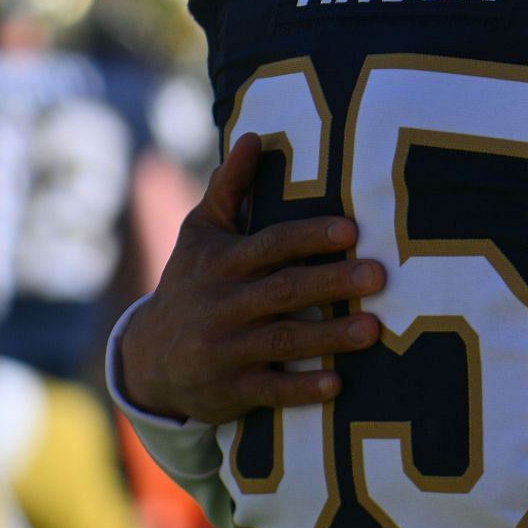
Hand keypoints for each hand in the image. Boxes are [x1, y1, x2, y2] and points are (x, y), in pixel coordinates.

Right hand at [118, 132, 385, 423]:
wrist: (148, 360)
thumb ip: (229, 189)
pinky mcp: (231, 391)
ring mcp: (225, 350)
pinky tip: (338, 384)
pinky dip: (302, 389)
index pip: (270, 245)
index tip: (352, 230)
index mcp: (221, 264)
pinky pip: (270, 391)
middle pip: (283, 292)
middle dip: (331, 283)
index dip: (309, 237)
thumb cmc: (191, 283)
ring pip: (282, 341)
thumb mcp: (201, 235)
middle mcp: (222, 305)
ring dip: (329, 337)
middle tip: (379, 275)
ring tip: (375, 329)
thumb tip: (254, 136)